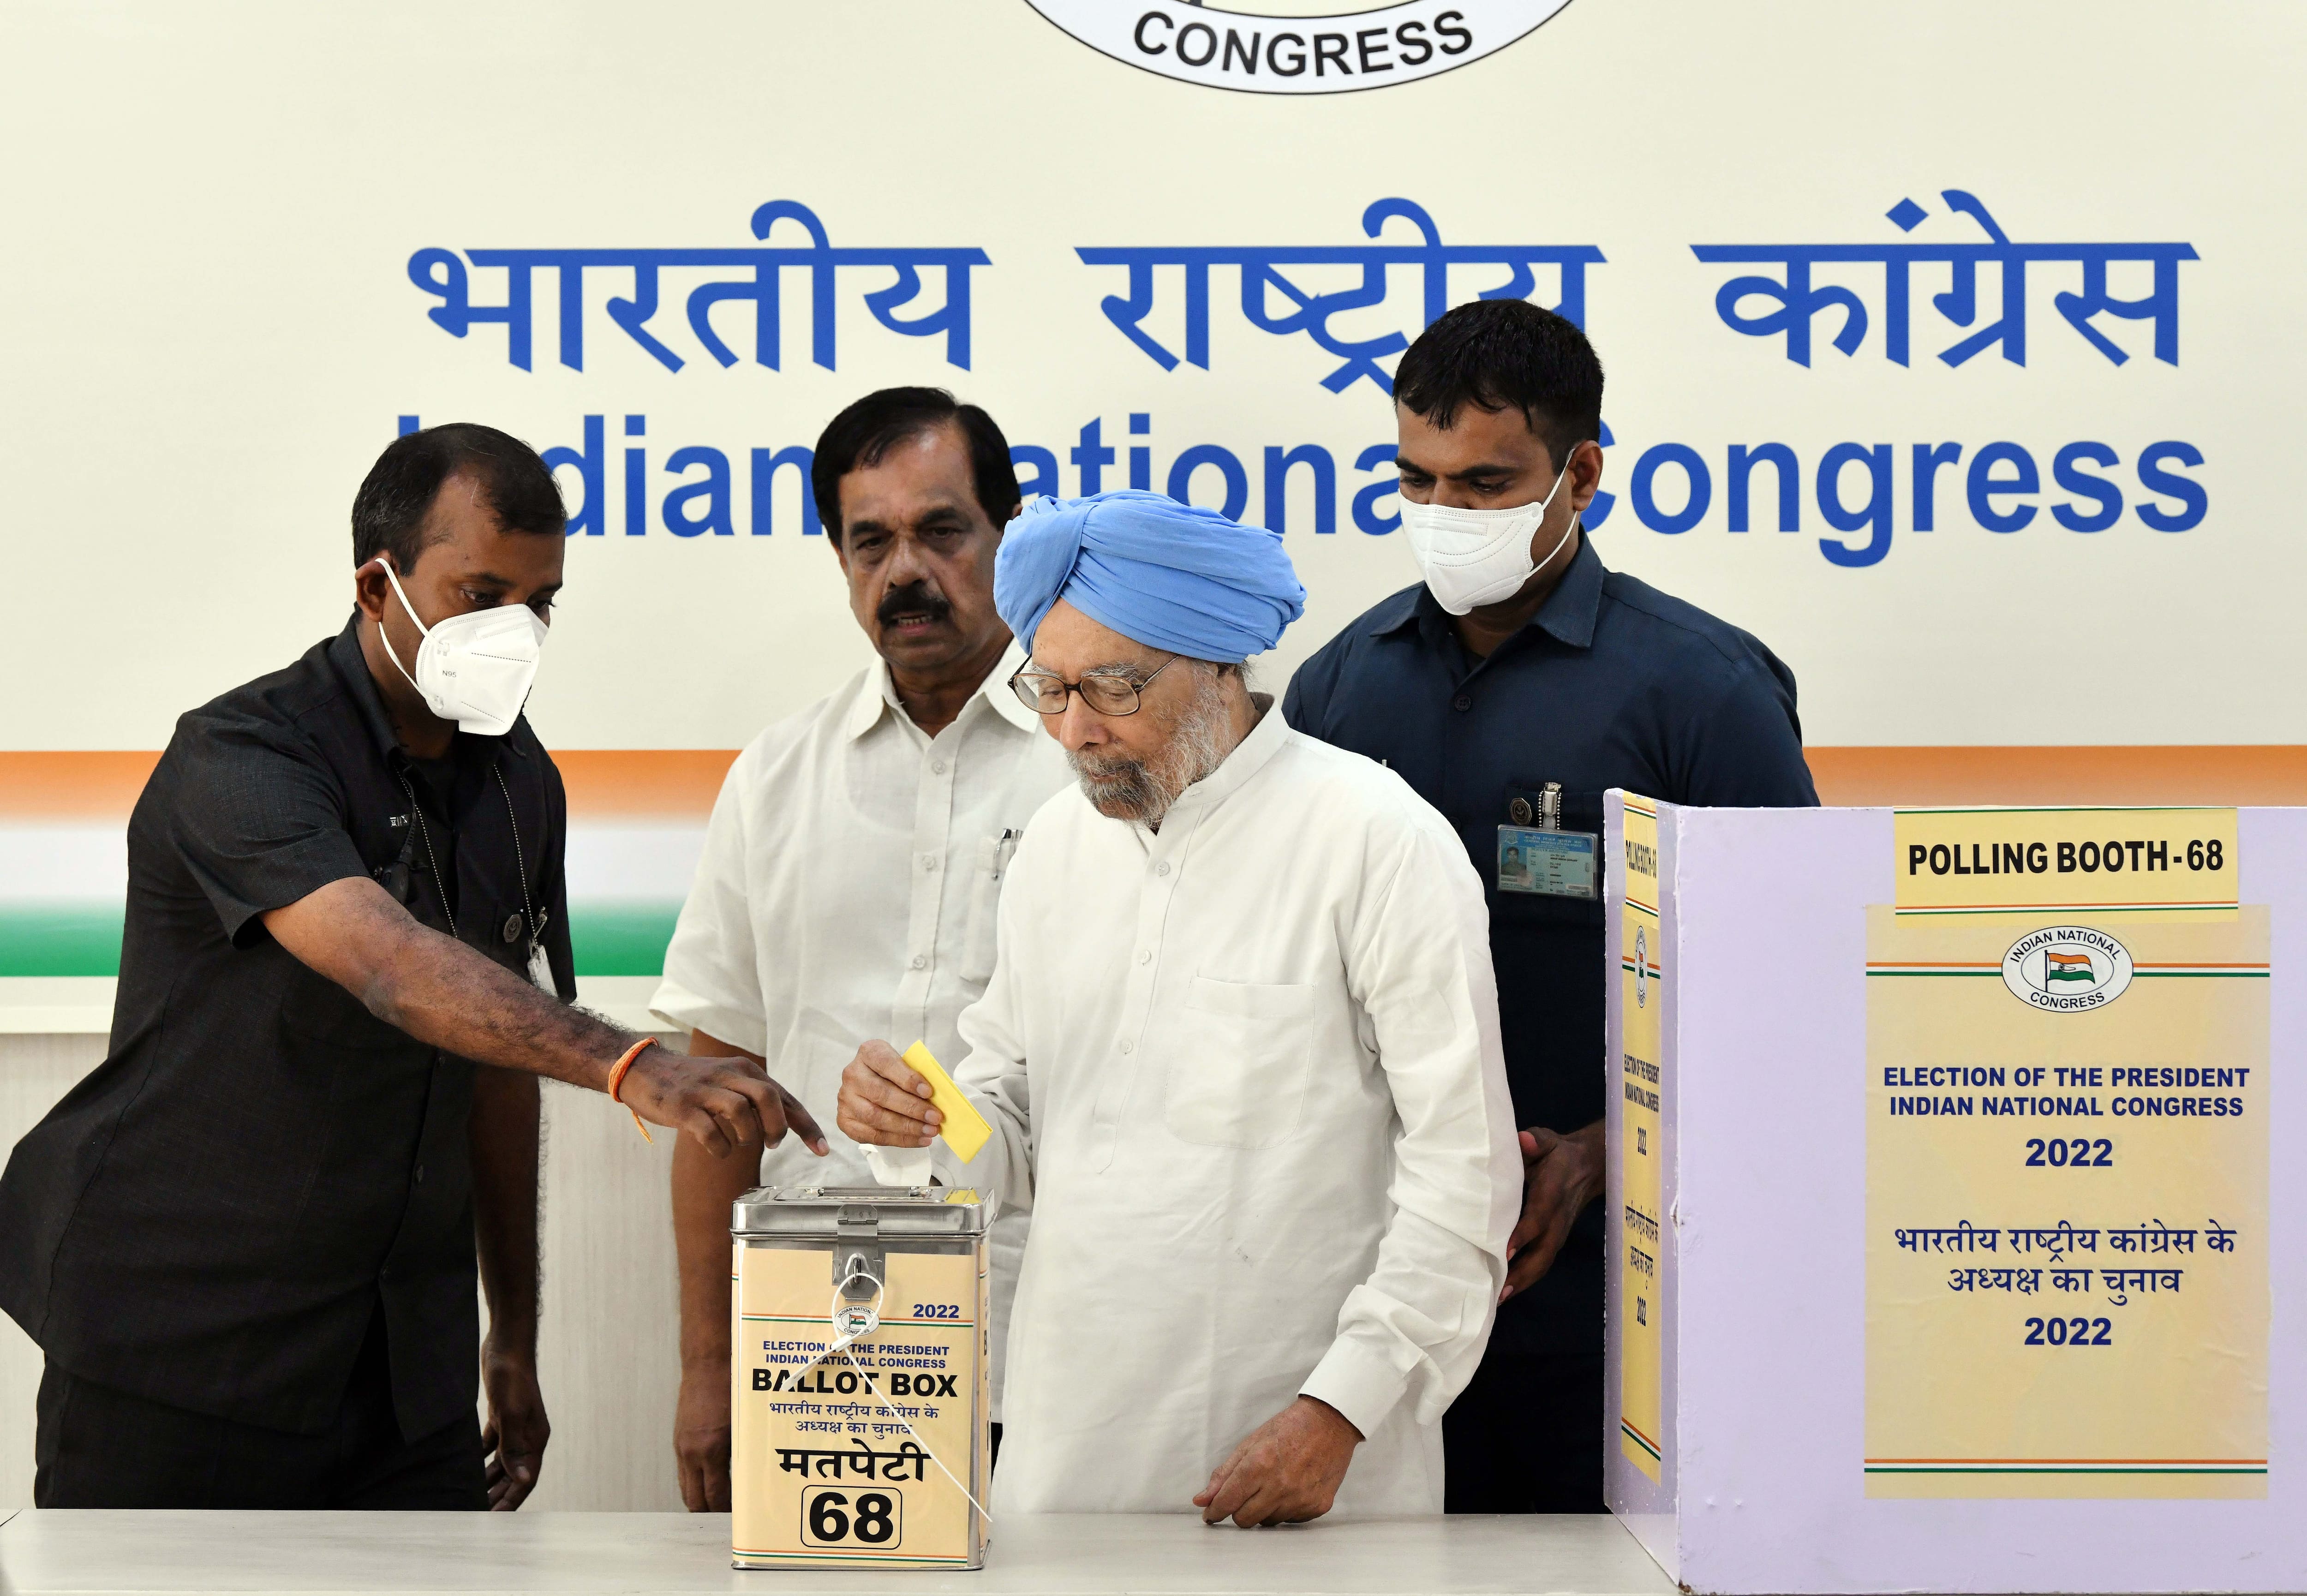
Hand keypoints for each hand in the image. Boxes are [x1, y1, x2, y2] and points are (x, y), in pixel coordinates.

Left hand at [480, 1337, 548, 1509]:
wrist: (507, 1344)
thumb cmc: (511, 1376)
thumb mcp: (510, 1413)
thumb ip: (514, 1447)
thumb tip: (524, 1479)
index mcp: (535, 1439)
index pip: (526, 1479)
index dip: (511, 1501)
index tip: (495, 1522)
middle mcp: (527, 1436)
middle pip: (514, 1475)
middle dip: (498, 1497)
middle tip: (477, 1517)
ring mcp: (514, 1426)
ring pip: (501, 1463)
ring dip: (489, 1481)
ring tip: (471, 1499)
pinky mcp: (501, 1416)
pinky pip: (491, 1446)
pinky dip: (480, 1460)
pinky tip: (467, 1468)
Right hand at [621, 1045, 829, 1158]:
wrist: (643, 1069)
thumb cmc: (692, 1081)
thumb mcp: (728, 1081)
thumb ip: (755, 1098)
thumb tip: (786, 1123)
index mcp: (744, 1070)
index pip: (785, 1097)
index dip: (806, 1125)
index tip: (822, 1149)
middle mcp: (727, 1075)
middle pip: (768, 1098)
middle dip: (777, 1126)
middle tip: (772, 1143)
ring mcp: (704, 1091)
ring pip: (741, 1113)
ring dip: (747, 1136)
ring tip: (739, 1142)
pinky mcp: (683, 1107)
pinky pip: (710, 1132)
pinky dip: (721, 1148)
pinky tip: (719, 1149)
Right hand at [673, 1360, 732, 1511]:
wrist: (706, 1363)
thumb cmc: (731, 1385)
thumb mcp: (744, 1421)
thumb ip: (744, 1449)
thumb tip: (751, 1475)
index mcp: (712, 1449)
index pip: (716, 1496)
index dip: (726, 1512)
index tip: (739, 1519)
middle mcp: (692, 1452)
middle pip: (695, 1500)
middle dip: (709, 1513)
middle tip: (726, 1520)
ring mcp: (682, 1447)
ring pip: (686, 1488)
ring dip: (699, 1500)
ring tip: (716, 1507)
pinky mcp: (678, 1440)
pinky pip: (683, 1472)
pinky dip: (693, 1483)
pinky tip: (706, 1482)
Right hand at [836, 1041, 940, 1147]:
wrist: (869, 1081)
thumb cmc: (892, 1072)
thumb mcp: (903, 1063)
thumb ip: (916, 1075)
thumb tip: (937, 1098)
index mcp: (868, 1053)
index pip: (886, 1064)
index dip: (908, 1079)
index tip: (929, 1092)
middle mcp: (852, 1075)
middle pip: (881, 1094)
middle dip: (912, 1108)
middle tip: (934, 1117)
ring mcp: (846, 1099)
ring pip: (876, 1117)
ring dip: (907, 1127)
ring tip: (930, 1131)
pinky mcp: (845, 1120)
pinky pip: (873, 1135)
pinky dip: (899, 1140)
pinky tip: (919, 1140)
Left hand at [1193, 1396, 1360, 1526]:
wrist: (1330, 1423)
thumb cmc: (1288, 1429)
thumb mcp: (1250, 1444)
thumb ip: (1223, 1474)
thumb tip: (1201, 1500)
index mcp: (1258, 1465)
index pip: (1227, 1502)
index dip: (1214, 1511)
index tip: (1211, 1513)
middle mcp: (1279, 1485)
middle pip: (1243, 1519)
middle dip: (1238, 1510)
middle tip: (1245, 1494)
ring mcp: (1300, 1498)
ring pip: (1267, 1522)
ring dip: (1263, 1509)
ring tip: (1273, 1485)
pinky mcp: (1317, 1506)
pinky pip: (1290, 1521)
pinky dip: (1285, 1509)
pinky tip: (1291, 1488)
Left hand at [1503, 1119, 1605, 1299]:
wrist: (1587, 1166)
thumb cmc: (1558, 1154)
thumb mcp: (1548, 1141)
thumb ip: (1536, 1141)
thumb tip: (1524, 1140)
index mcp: (1553, 1194)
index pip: (1539, 1217)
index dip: (1525, 1234)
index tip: (1507, 1250)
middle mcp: (1557, 1219)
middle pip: (1543, 1252)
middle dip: (1523, 1272)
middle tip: (1499, 1290)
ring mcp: (1558, 1233)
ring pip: (1543, 1263)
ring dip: (1523, 1282)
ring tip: (1498, 1299)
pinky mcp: (1554, 1239)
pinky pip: (1542, 1263)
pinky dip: (1526, 1279)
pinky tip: (1505, 1291)